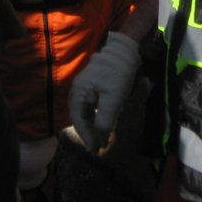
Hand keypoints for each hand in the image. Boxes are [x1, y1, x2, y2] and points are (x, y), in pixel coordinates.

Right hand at [68, 32, 141, 153]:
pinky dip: (95, 117)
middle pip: (79, 117)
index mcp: (78, 93)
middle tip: (97, 148)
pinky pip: (90, 106)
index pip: (78, 120)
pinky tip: (102, 124)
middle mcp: (77, 91)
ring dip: (91, 126)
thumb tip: (100, 139)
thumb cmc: (118, 73)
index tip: (95, 150)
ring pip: (85, 112)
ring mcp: (84, 89)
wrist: (124, 51)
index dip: (86, 136)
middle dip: (88, 133)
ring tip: (100, 140)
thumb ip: (105, 119)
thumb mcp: (113, 98)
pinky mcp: (92, 87)